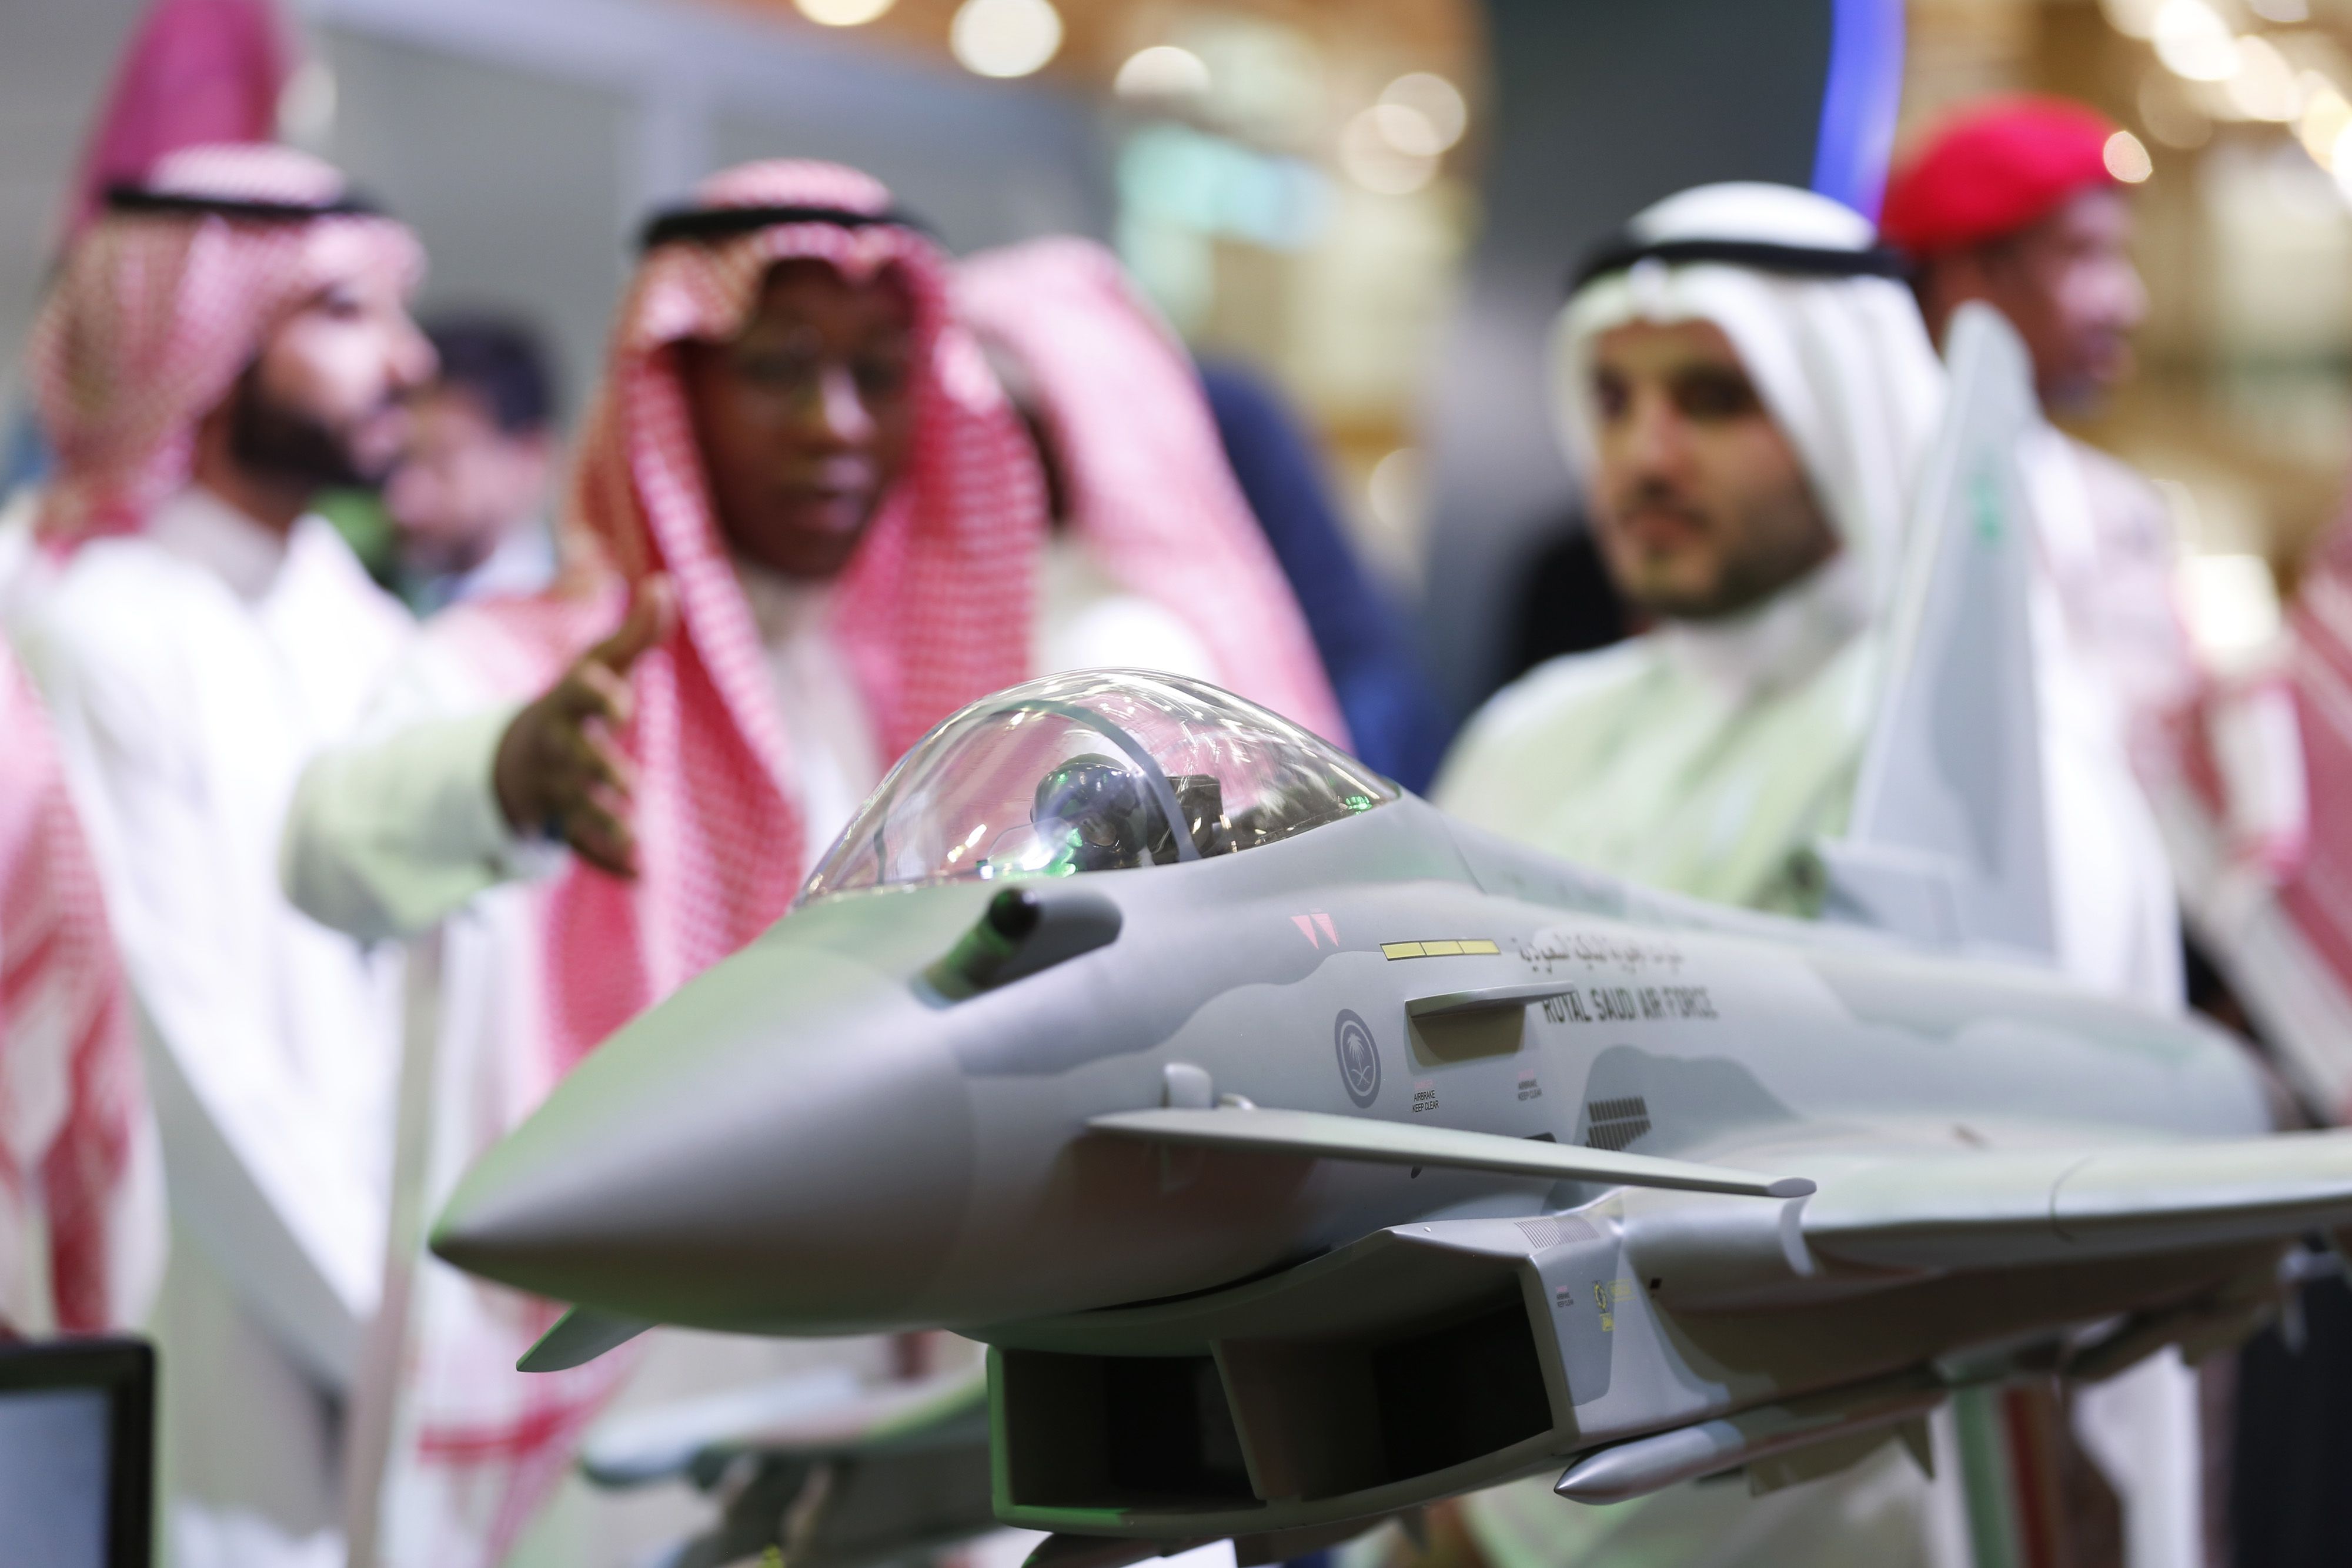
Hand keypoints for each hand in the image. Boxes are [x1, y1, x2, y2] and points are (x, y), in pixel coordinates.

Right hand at [493, 576, 675, 877]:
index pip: (580, 693)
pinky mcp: (563, 821)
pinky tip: (640, 874)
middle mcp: (559, 744)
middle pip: (576, 756)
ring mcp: (557, 786)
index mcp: (568, 701)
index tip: (625, 707)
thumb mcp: (598, 665)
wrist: (521, 751)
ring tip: (637, 833)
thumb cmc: (575, 701)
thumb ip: (635, 632)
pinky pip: (581, 843)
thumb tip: (666, 584)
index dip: (599, 697)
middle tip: (630, 783)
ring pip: (578, 805)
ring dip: (605, 820)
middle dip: (599, 768)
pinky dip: (608, 860)